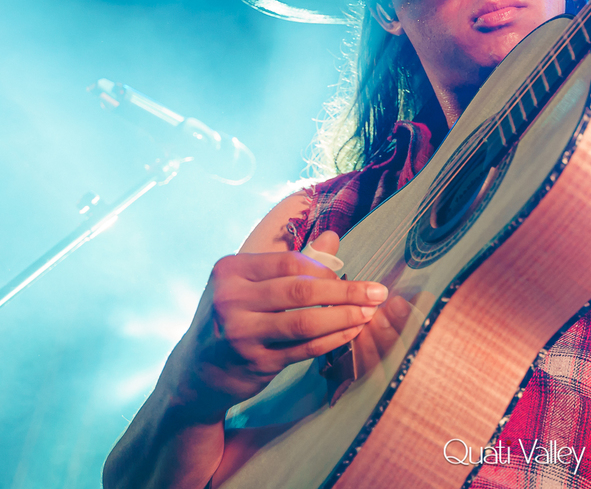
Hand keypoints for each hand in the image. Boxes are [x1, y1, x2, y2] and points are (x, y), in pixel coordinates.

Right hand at [173, 231, 387, 416]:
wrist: (196, 371)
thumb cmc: (231, 318)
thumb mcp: (250, 284)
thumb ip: (292, 262)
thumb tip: (332, 236)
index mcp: (230, 271)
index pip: (290, 262)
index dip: (325, 269)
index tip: (349, 274)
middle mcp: (230, 300)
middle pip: (301, 290)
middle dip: (346, 291)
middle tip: (377, 293)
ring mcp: (240, 334)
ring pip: (306, 321)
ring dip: (344, 317)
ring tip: (369, 313)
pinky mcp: (254, 363)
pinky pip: (304, 348)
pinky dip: (333, 339)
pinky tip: (351, 332)